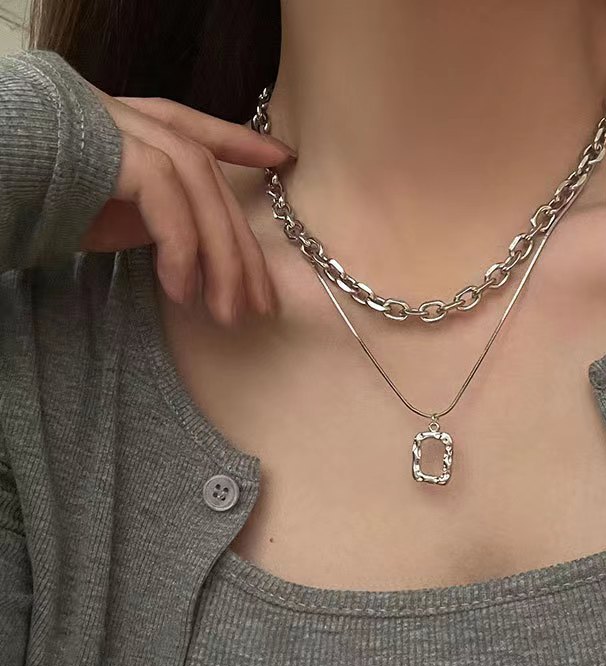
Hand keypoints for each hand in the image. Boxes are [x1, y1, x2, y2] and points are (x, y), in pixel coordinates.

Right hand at [79, 85, 295, 324]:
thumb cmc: (29, 199)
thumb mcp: (101, 210)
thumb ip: (149, 213)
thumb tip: (196, 253)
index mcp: (131, 127)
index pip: (197, 130)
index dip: (241, 140)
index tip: (281, 159)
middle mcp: (131, 118)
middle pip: (210, 179)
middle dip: (240, 246)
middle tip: (259, 304)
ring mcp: (119, 127)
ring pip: (199, 187)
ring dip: (221, 258)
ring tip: (228, 314)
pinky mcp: (107, 149)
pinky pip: (166, 201)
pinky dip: (181, 250)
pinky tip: (183, 293)